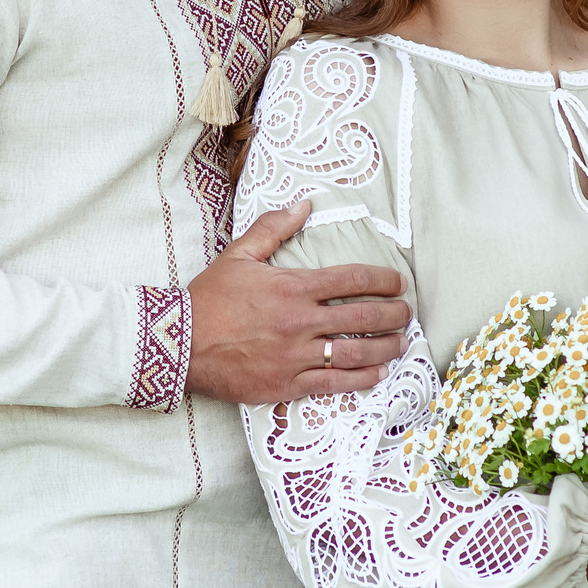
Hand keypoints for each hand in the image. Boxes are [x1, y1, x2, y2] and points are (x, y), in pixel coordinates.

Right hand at [186, 200, 412, 402]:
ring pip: (356, 353)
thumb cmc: (209, 298)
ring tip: (401, 342)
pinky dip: (363, 378)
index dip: (383, 279)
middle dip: (394, 314)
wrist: (180, 342)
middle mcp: (300, 322)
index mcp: (293, 287)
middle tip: (407, 313)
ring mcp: (296, 356)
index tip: (399, 282)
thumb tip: (304, 204)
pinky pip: (335, 384)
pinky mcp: (288, 384)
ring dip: (386, 347)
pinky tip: (380, 373)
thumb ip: (274, 228)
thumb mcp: (239, 254)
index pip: (352, 280)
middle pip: (363, 317)